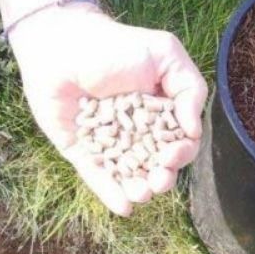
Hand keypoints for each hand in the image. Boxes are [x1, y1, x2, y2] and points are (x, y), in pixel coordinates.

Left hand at [8, 7, 208, 215]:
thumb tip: (192, 130)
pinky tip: (123, 207)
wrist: (62, 47)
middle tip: (157, 182)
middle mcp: (134, 131)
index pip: (176, 141)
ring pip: (126, 173)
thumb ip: (188, 89)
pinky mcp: (78, 150)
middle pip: (153, 163)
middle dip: (160, 177)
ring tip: (141, 195)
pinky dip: (109, 191)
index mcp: (158, 112)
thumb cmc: (115, 46)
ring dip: (137, 189)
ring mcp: (105, 143)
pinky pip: (95, 174)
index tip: (173, 154)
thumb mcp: (165, 56)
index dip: (180, 153)